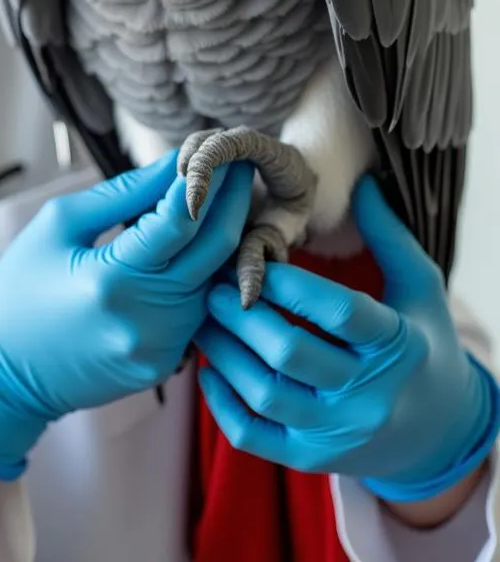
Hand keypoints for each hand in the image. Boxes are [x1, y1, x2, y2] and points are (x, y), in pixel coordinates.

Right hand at [0, 152, 254, 479]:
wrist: (1, 371)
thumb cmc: (19, 287)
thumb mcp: (58, 224)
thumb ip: (122, 192)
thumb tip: (174, 164)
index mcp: (111, 277)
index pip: (181, 218)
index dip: (208, 178)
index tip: (221, 147)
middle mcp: (145, 318)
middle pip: (215, 249)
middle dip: (233, 200)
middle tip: (240, 164)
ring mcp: (159, 348)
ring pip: (215, 280)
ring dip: (223, 238)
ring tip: (224, 198)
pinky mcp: (164, 364)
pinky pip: (198, 310)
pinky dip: (203, 274)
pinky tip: (199, 245)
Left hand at [195, 174, 499, 501]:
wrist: (438, 432)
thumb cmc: (420, 344)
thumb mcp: (418, 288)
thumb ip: (388, 237)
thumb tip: (363, 182)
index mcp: (396, 345)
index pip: (340, 312)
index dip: (292, 283)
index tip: (254, 257)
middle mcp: (369, 395)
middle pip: (293, 352)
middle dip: (243, 314)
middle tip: (212, 284)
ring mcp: (338, 432)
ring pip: (267, 393)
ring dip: (223, 352)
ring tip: (202, 317)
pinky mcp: (311, 458)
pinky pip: (255, 436)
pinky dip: (222, 404)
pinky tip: (207, 369)